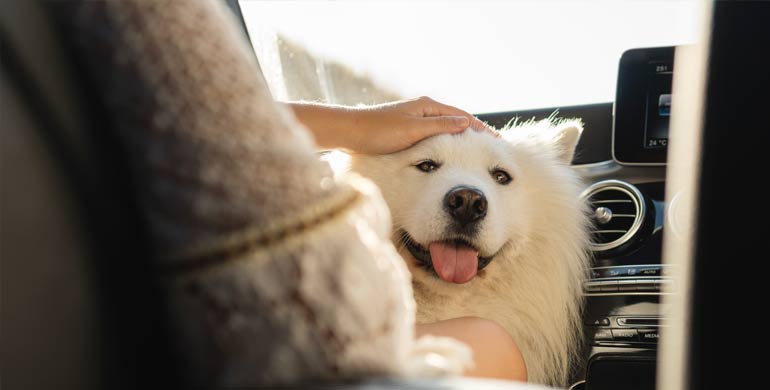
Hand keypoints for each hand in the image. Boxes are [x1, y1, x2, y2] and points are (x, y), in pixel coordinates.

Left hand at [288, 97, 497, 153]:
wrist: (349, 133)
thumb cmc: (379, 132)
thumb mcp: (413, 130)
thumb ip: (440, 127)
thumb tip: (466, 123)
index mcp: (428, 106)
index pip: (463, 117)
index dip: (481, 129)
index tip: (498, 141)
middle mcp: (423, 109)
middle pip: (457, 121)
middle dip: (475, 133)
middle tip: (494, 147)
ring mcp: (415, 119)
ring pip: (446, 128)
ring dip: (462, 137)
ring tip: (477, 150)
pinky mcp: (406, 130)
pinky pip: (434, 134)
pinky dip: (447, 141)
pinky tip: (449, 152)